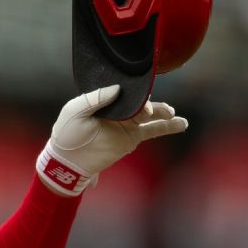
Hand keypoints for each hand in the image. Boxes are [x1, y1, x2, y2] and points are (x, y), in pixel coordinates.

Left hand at [38, 85, 187, 195]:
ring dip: (163, 111)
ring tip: (171, 114)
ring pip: (150, 113)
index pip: (124, 87)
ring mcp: (126, 123)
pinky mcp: (132, 138)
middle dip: (148, 103)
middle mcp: (118, 108)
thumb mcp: (76, 110)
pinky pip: (153, 130)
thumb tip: (118, 89)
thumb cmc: (67, 133)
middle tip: (149, 111)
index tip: (142, 89)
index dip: (134, 87)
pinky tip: (181, 124)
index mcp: (104, 98)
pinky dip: (168, 127)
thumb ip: (96, 98)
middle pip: (140, 100)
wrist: (68, 161)